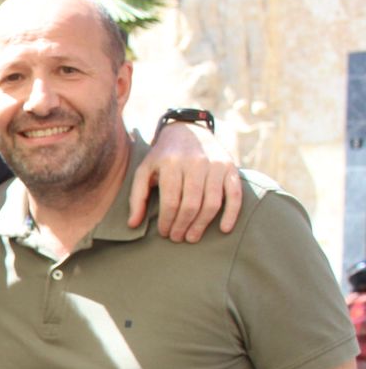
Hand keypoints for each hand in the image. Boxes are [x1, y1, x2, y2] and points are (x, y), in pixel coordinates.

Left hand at [128, 122, 241, 241]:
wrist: (188, 129)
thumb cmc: (162, 156)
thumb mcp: (144, 170)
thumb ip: (137, 197)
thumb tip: (132, 224)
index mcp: (171, 163)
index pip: (170, 201)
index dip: (167, 221)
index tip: (164, 233)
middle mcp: (195, 163)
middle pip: (191, 204)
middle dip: (183, 226)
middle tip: (178, 238)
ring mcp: (216, 165)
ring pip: (212, 202)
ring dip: (202, 225)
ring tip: (192, 237)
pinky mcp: (231, 167)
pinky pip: (235, 194)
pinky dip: (231, 213)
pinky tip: (223, 229)